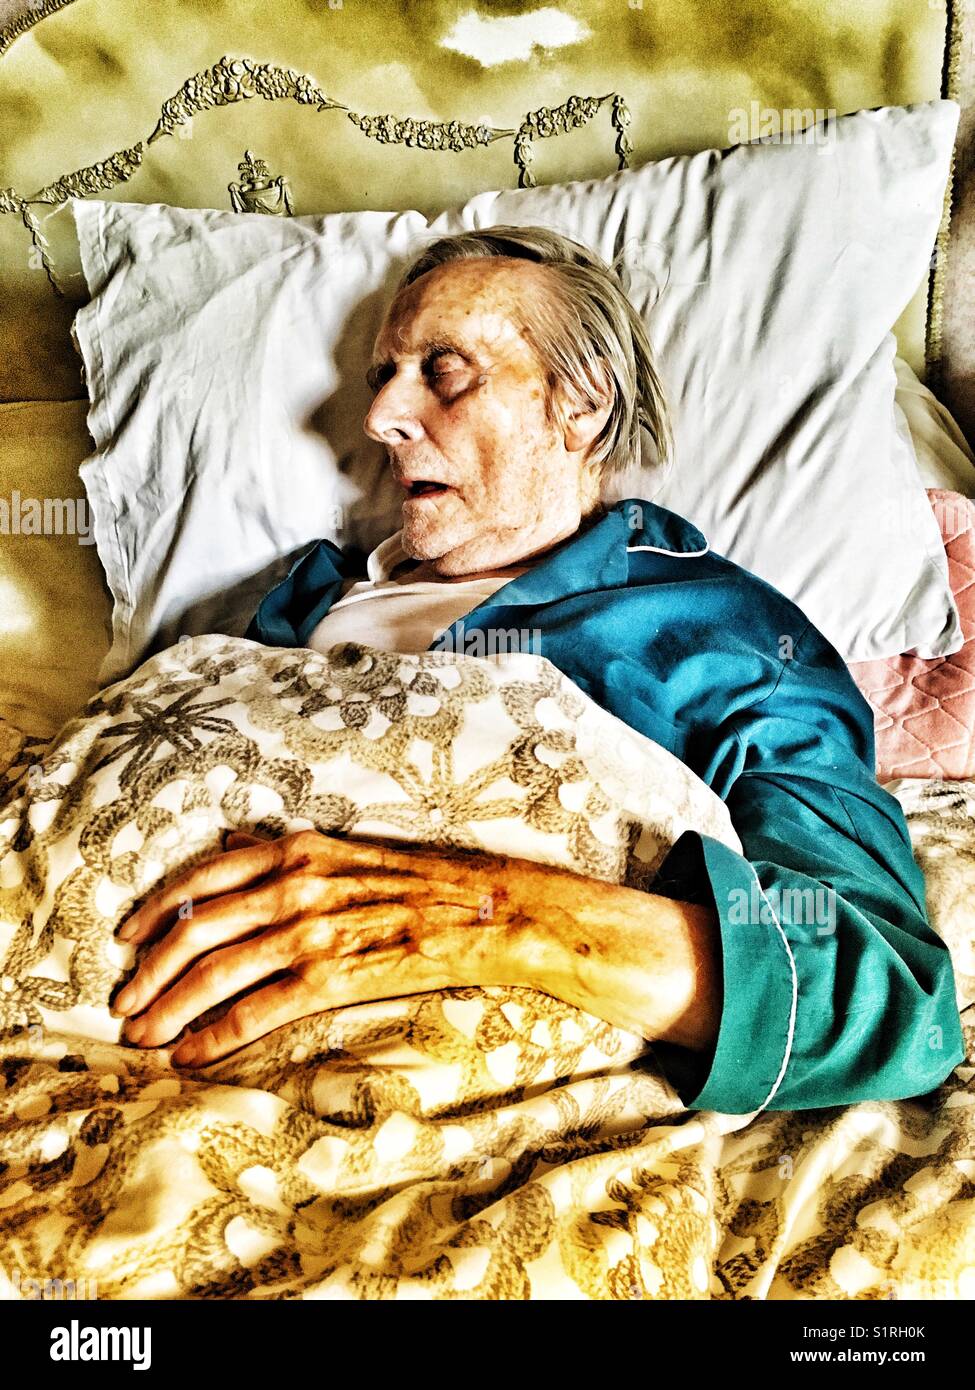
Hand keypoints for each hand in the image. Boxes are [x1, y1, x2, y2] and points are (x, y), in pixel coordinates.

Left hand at [111, 828, 531, 1066]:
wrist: (494, 909)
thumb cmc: (430, 879)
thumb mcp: (351, 848)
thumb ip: (288, 850)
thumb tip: (231, 846)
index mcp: (300, 850)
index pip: (203, 878)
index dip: (156, 909)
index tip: (128, 937)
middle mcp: (297, 885)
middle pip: (197, 929)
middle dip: (148, 970)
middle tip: (122, 1000)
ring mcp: (315, 931)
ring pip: (216, 972)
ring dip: (169, 1007)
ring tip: (142, 1034)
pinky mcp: (337, 977)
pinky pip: (259, 1010)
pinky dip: (216, 1034)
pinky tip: (192, 1054)